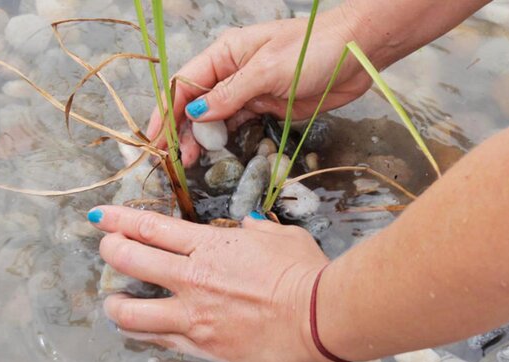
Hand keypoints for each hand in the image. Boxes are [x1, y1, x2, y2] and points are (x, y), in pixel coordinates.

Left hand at [88, 206, 334, 361]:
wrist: (320, 317)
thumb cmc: (304, 272)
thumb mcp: (280, 237)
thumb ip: (256, 229)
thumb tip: (247, 225)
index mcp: (209, 246)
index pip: (151, 228)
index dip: (118, 220)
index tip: (99, 216)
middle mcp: (192, 278)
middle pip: (130, 261)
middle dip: (110, 251)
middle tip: (107, 249)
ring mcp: (193, 316)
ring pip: (130, 312)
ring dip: (114, 304)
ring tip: (113, 302)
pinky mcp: (201, 346)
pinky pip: (158, 341)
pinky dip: (142, 333)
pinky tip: (138, 330)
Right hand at [147, 2, 381, 165]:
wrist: (355, 54)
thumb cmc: (312, 50)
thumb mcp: (266, 71)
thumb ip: (229, 95)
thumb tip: (194, 115)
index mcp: (225, 54)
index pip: (184, 84)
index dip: (165, 111)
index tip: (153, 139)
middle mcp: (231, 72)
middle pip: (195, 104)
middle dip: (178, 130)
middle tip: (170, 160)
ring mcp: (248, 91)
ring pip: (214, 117)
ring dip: (200, 139)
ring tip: (188, 163)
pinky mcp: (265, 107)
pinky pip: (236, 124)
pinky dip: (223, 139)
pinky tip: (214, 155)